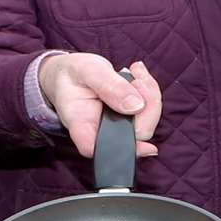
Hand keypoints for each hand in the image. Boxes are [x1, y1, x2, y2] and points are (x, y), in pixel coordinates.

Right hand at [38, 54, 161, 157]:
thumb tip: (136, 106)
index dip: (123, 150)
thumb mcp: (87, 70)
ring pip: (148, 120)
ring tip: (134, 71)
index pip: (98, 148)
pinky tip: (137, 74)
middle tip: (136, 77)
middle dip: (149, 102)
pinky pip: (150, 109)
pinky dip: (149, 89)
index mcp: (80, 123)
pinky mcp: (129, 119)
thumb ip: (109, 86)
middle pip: (137, 133)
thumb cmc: (73, 74)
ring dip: (150, 92)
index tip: (147, 148)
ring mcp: (118, 127)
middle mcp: (101, 131)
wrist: (70, 73)